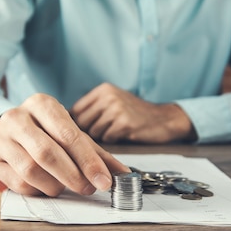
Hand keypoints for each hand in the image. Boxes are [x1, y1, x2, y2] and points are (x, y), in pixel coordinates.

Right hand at [0, 93, 128, 196]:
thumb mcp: (70, 133)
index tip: (104, 181)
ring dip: (56, 185)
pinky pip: (18, 183)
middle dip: (73, 176)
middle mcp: (16, 117)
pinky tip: (47, 186)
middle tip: (88, 188)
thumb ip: (96, 154)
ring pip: (31, 171)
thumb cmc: (44, 132)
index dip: (88, 161)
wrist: (4, 131)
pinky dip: (38, 190)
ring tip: (67, 186)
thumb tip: (123, 174)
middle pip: (48, 153)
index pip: (68, 134)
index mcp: (41, 104)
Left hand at [70, 83, 195, 143]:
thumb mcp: (114, 101)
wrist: (165, 118)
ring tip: (112, 133)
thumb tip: (65, 122)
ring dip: (101, 137)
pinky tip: (121, 135)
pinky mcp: (124, 123)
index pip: (76, 110)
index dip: (74, 125)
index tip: (76, 133)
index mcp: (103, 90)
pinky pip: (107, 138)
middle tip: (96, 136)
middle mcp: (108, 96)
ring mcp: (116, 109)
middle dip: (86, 133)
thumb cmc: (136, 114)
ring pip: (93, 132)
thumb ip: (94, 108)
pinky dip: (112, 140)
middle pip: (81, 122)